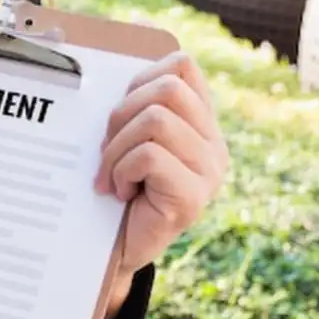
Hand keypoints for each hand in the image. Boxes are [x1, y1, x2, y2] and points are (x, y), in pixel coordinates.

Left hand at [95, 51, 227, 302]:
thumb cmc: (118, 193)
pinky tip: (120, 192)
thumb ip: (134, 111)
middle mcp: (214, 144)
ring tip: (111, 176)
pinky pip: (149, 156)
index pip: (182, 66)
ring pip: (156, 120)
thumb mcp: (126, 143)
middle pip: (168, 88)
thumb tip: (104, 80)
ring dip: (117, 148)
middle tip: (105, 150)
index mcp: (201, 124)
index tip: (119, 116)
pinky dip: (122, 170)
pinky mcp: (193, 197)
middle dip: (122, 114)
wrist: (117, 252)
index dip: (140, 80)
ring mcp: (208, 171)